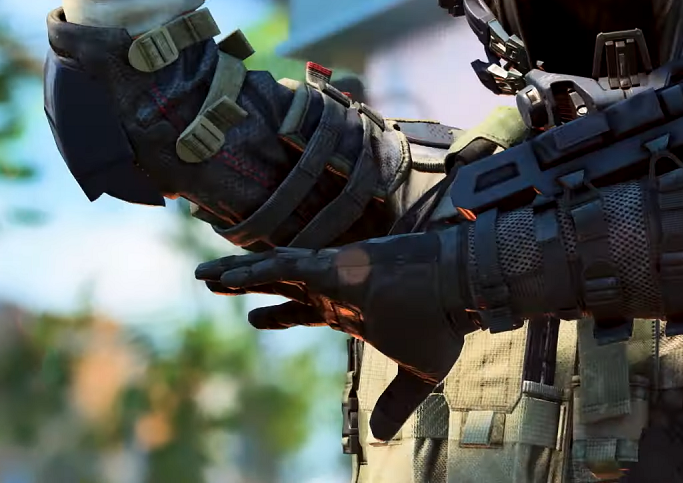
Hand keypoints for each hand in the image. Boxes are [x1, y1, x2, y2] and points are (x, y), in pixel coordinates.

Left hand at [194, 233, 475, 382]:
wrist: (458, 290)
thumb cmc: (443, 323)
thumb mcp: (419, 372)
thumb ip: (395, 402)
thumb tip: (377, 438)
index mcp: (353, 308)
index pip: (307, 309)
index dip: (279, 313)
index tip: (253, 318)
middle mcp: (338, 286)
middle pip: (281, 283)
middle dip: (248, 283)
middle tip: (213, 284)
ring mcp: (334, 273)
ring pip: (274, 270)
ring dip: (238, 273)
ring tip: (203, 276)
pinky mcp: (334, 265)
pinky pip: (285, 267)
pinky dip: (256, 271)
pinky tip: (229, 277)